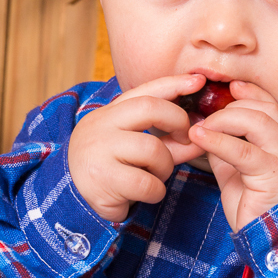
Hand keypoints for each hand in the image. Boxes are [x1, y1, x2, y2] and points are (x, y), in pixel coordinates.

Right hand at [68, 75, 205, 221]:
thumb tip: (202, 136)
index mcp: (111, 112)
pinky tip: (146, 193)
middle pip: (150, 108)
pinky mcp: (102, 178)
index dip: (174, 83)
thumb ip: (169, 141)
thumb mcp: (139, 148)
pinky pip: (146, 183)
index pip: (146, 90)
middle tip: (185, 139)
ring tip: (156, 175)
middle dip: (178, 122)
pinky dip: (156, 191)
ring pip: (153, 150)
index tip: (199, 80)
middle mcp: (102, 124)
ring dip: (165, 167)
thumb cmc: (114, 168)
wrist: (75, 197)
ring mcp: (100, 149)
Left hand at [187, 81, 277, 231]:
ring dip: (224, 119)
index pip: (272, 108)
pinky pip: (244, 150)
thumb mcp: (239, 178)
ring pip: (258, 122)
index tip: (229, 87)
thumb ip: (228, 155)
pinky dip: (219, 140)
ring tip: (200, 127)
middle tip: (207, 114)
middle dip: (232, 105)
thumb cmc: (259, 215)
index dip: (251, 93)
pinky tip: (200, 137)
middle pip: (266, 109)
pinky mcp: (275, 175)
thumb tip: (209, 135)